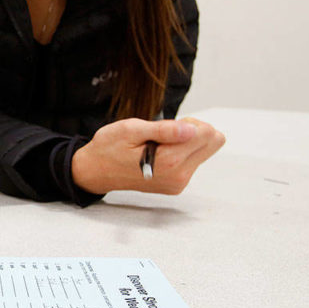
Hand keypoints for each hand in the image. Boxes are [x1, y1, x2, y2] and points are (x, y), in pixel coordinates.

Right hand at [72, 117, 224, 194]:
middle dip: (192, 131)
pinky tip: (157, 153)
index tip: (167, 126)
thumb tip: (192, 130)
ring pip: (205, 150)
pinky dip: (179, 152)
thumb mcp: (131, 130)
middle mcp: (179, 176)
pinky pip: (193, 160)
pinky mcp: (176, 185)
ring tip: (157, 144)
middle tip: (163, 133)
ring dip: (185, 141)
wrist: (95, 171)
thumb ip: (164, 130)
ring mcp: (179, 183)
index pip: (207, 134)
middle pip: (213, 142)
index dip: (188, 122)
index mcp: (170, 161)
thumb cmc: (109, 147)